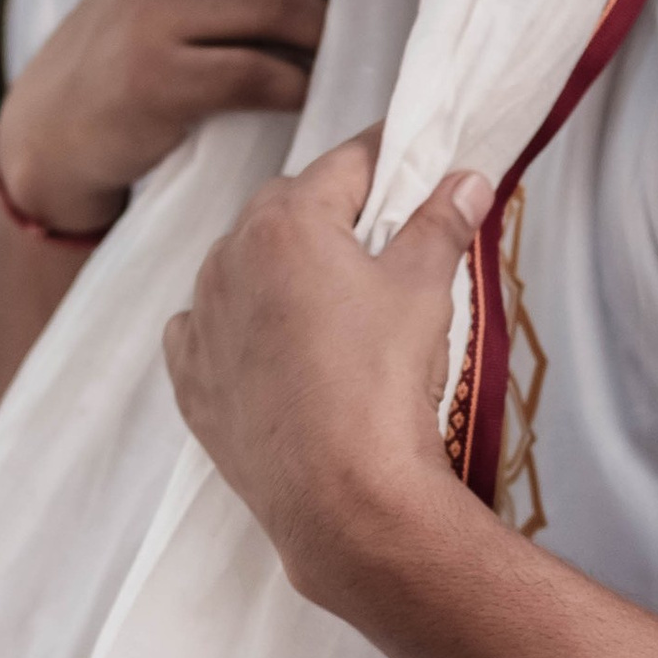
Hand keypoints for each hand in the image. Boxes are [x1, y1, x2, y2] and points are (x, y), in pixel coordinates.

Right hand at [0, 0, 328, 235]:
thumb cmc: (135, 48)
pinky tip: (305, 98)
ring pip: (285, 7)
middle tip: (376, 23)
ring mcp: (157, 10)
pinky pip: (258, 73)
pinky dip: (297, 87)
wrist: (53, 122)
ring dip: (329, 41)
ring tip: (345, 62)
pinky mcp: (157, 77)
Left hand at [164, 133, 493, 607]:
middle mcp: (228, 260)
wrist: (339, 498)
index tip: (411, 159)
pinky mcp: (190, 380)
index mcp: (286, 223)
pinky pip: (208, 331)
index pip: (344, 163)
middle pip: (285, 210)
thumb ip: (441, 225)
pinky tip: (273, 348)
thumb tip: (467, 179)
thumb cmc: (384, 383)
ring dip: (278, 269)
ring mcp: (202, 322)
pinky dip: (237, 327)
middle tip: (378, 236)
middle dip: (330, 213)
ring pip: (240, 268)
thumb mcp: (424, 291)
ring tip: (329, 302)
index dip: (385, 158)